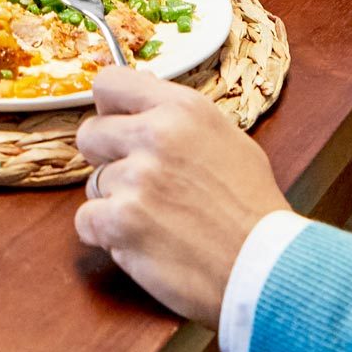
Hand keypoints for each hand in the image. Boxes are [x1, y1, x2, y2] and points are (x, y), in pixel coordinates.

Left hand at [75, 68, 290, 324]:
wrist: (266, 267)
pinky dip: (106, 235)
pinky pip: (85, 220)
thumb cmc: (252, 208)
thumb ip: (179, 118)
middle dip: (107, 159)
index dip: (109, 109)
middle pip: (90, 133)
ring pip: (93, 182)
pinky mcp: (121, 221)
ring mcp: (136, 178)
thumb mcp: (227, 139)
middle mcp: (156, 135)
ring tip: (157, 220)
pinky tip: (141, 241)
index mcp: (183, 109)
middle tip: (139, 183)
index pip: (111, 84)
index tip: (116, 126)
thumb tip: (139, 96)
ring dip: (115, 202)